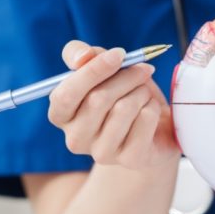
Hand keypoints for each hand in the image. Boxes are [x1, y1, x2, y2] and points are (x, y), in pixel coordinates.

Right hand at [47, 40, 179, 168]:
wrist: (153, 127)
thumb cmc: (121, 93)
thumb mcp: (101, 67)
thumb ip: (82, 54)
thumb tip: (82, 57)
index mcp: (61, 115)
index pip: (65, 94)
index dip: (93, 70)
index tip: (119, 54)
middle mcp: (75, 139)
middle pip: (98, 99)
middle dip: (126, 76)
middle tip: (142, 69)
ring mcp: (102, 153)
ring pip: (124, 108)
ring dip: (141, 92)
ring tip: (144, 94)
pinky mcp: (130, 159)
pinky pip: (145, 119)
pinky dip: (153, 107)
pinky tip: (151, 111)